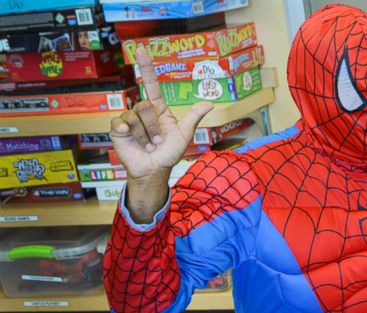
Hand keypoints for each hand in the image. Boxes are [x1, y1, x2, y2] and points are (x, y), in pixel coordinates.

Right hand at [109, 44, 213, 182]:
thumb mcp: (184, 134)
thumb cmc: (169, 153)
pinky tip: (133, 142)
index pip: (151, 84)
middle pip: (145, 106)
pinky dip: (129, 133)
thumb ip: (193, 117)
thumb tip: (209, 103)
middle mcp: (143, 112)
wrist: (154, 170)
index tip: (141, 50)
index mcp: (158, 109)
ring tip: (148, 144)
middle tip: (158, 140)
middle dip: (154, 126)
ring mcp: (129, 120)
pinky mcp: (117, 129)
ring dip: (145, 135)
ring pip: (135, 117)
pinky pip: (121, 123)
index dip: (146, 67)